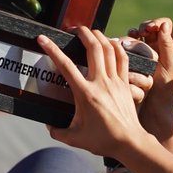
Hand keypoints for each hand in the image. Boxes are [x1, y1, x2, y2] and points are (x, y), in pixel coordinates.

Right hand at [38, 28, 146, 159]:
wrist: (130, 143)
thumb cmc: (103, 141)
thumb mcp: (74, 138)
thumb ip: (57, 131)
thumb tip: (48, 125)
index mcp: (85, 94)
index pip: (66, 66)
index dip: (52, 50)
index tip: (42, 39)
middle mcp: (101, 83)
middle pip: (93, 48)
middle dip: (83, 33)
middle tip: (74, 29)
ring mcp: (115, 81)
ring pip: (109, 49)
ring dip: (99, 36)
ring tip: (91, 32)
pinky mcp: (125, 83)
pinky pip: (122, 58)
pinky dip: (116, 47)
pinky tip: (111, 43)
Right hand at [128, 0, 172, 107]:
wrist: (151, 103)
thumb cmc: (164, 86)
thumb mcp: (169, 64)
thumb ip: (167, 43)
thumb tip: (165, 24)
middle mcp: (166, 46)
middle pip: (162, 24)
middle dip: (153, 22)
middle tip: (146, 28)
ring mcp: (152, 49)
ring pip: (147, 30)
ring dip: (141, 28)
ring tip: (136, 33)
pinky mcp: (140, 53)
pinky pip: (136, 38)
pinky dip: (132, 35)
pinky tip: (129, 36)